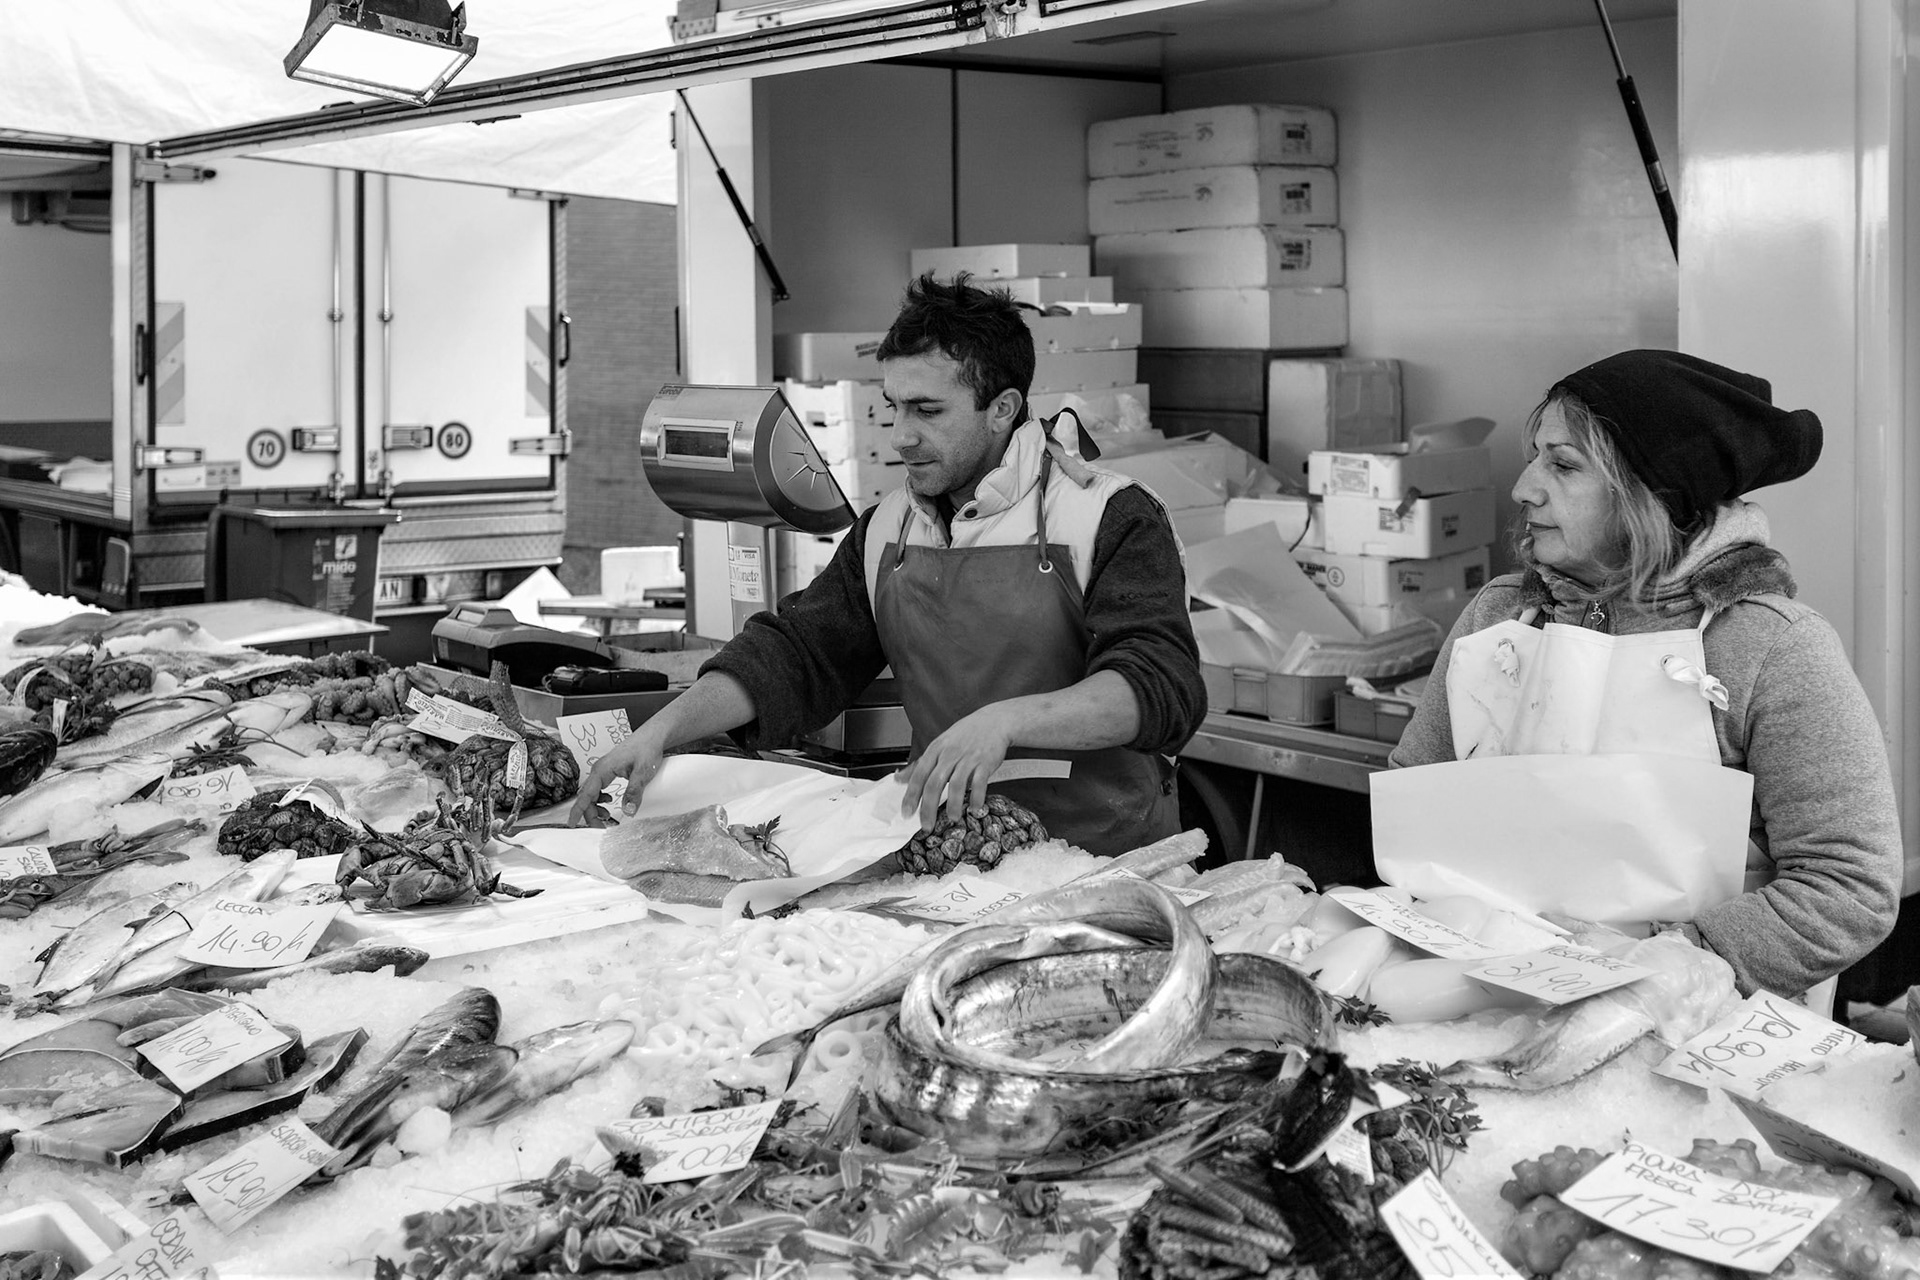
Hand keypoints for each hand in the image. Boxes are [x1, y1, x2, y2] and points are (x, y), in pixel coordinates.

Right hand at [566, 730, 666, 826]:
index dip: (577, 811)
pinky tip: (610, 802)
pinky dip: (601, 800)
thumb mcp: (642, 772)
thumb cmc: (647, 749)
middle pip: (587, 797)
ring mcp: (603, 771)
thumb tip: (628, 812)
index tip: (571, 824)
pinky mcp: (609, 771)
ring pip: (592, 794)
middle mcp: (599, 770)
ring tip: (608, 816)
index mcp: (602, 770)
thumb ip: (634, 792)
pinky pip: (599, 789)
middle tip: (602, 827)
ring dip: (596, 808)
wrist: (652, 735)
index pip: (585, 795)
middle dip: (591, 814)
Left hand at [898, 704, 1014, 831]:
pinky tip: (975, 808)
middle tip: (926, 825)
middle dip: (929, 807)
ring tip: (952, 818)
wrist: (994, 721)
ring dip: (953, 805)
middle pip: (934, 783)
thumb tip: (898, 779)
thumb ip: (919, 764)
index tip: (907, 814)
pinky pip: (979, 782)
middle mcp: (950, 754)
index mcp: (936, 749)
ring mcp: (968, 758)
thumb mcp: (939, 745)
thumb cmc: (965, 734)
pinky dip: (976, 797)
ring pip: (956, 784)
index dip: (911, 796)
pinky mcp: (985, 762)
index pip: (919, 775)